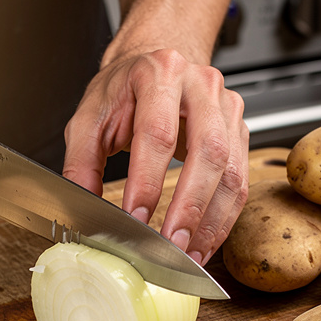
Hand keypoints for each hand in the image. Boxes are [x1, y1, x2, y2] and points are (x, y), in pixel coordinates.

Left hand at [62, 48, 248, 265]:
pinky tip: (204, 242)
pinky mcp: (240, 132)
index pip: (157, 133)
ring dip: (211, 221)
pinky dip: (223, 219)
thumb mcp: (89, 118)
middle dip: (190, 206)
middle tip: (171, 245)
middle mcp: (201, 87)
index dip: (147, 180)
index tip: (135, 218)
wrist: (156, 65)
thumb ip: (80, 162)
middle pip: (208, 152)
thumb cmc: (124, 92)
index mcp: (159, 73)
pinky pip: (240, 182)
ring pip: (232, 171)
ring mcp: (227, 109)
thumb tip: (81, 208)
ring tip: (189, 255)